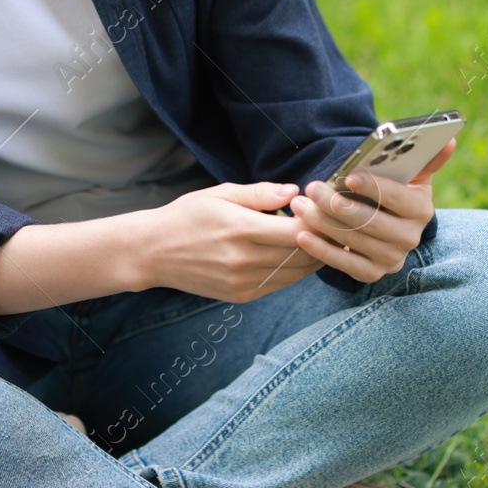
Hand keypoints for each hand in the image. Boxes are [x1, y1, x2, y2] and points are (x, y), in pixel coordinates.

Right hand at [140, 182, 324, 302]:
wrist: (153, 252)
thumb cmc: (187, 216)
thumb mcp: (220, 194)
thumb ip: (260, 193)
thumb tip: (294, 191)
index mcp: (240, 229)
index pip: (297, 231)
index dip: (317, 221)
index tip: (323, 208)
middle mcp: (244, 259)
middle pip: (301, 254)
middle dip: (322, 239)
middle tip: (334, 225)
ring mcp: (243, 281)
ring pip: (296, 273)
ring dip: (314, 257)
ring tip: (323, 240)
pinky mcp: (241, 295)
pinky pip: (280, 284)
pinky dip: (295, 271)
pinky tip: (297, 255)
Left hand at [286, 138, 454, 282]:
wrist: (386, 227)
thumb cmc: (393, 192)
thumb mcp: (411, 176)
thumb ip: (426, 159)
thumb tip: (449, 139)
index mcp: (421, 209)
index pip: (398, 198)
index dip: (374, 188)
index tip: (349, 177)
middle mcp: (410, 238)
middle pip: (371, 221)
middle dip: (338, 204)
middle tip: (312, 188)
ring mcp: (391, 259)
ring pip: (353, 240)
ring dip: (322, 222)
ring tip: (300, 205)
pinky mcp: (372, 274)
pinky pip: (344, 264)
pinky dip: (321, 250)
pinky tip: (302, 234)